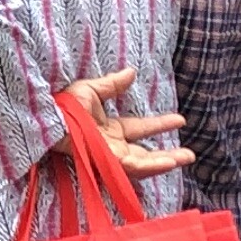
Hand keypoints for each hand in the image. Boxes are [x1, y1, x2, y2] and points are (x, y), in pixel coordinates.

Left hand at [65, 67, 191, 180]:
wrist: (50, 116)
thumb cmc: (63, 105)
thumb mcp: (91, 90)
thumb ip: (112, 85)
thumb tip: (131, 72)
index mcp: (110, 130)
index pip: (140, 129)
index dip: (160, 125)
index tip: (180, 120)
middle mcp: (112, 146)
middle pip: (146, 154)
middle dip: (168, 154)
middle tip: (190, 154)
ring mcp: (110, 156)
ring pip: (143, 165)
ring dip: (165, 162)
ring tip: (185, 158)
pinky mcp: (108, 162)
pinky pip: (133, 168)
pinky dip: (151, 166)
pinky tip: (168, 163)